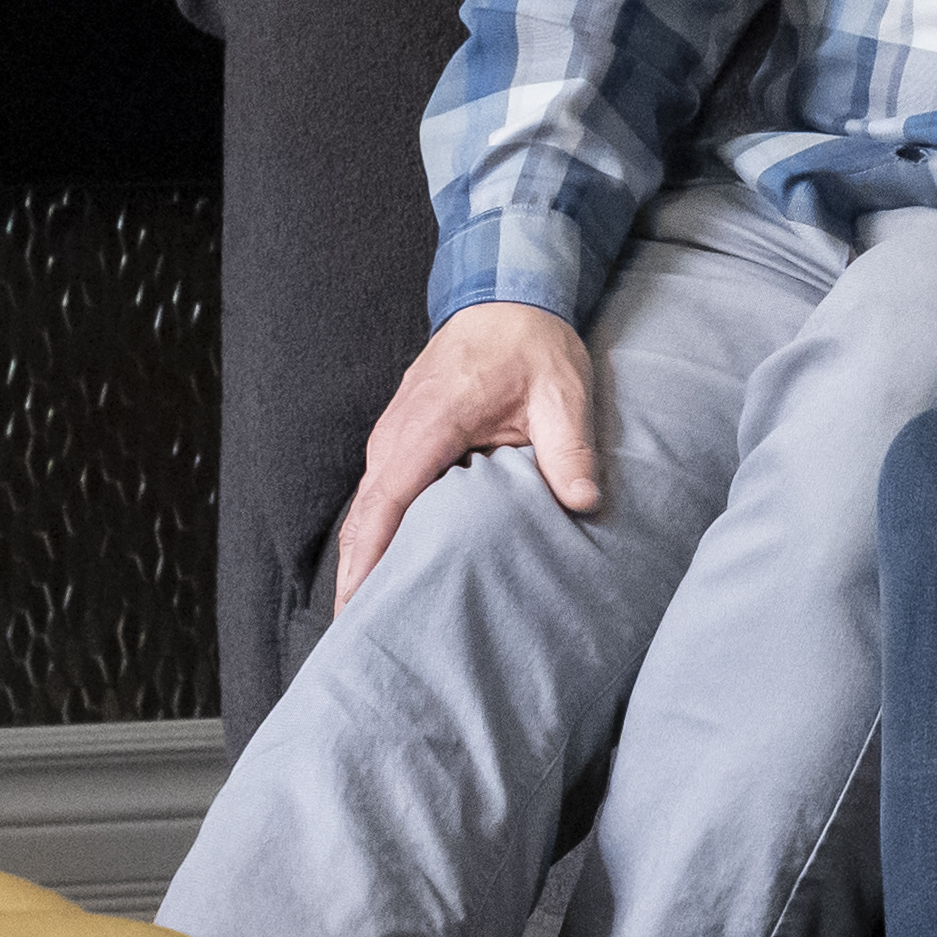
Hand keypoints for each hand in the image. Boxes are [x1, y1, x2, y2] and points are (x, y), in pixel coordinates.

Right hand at [334, 299, 605, 604]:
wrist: (504, 297)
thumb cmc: (531, 346)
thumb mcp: (562, 393)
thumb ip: (569, 448)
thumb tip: (583, 501)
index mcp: (431, 422)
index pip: (389, 497)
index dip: (371, 553)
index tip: (358, 602)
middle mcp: (398, 431)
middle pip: (364, 515)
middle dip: (353, 576)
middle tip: (354, 639)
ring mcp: (391, 435)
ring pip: (364, 509)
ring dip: (357, 560)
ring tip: (361, 621)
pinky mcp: (397, 441)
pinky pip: (375, 497)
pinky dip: (369, 537)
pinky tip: (377, 574)